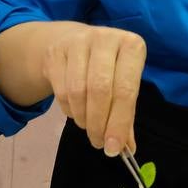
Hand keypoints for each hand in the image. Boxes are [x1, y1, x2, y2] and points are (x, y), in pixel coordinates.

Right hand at [43, 24, 145, 155]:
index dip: (119, 122)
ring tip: (88, 127)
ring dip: (83, 118)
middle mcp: (106, 38)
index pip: (126, 89)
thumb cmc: (107, 67)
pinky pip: (60, 90)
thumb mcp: (123, 83)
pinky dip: (69, 109)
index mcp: (131, 46)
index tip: (114, 148)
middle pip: (100, 90)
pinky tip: (76, 112)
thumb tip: (127, 149)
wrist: (72, 40)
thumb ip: (126, 115)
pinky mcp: (56, 51)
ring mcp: (78, 42)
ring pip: (78, 91)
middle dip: (98, 124)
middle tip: (99, 143)